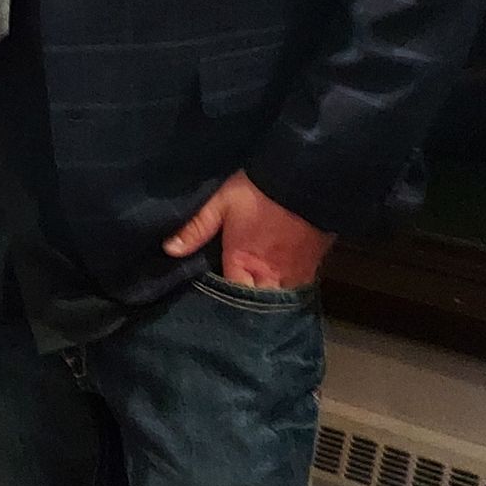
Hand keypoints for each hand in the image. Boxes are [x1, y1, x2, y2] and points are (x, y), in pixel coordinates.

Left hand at [163, 171, 332, 290]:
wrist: (305, 176)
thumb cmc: (258, 191)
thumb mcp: (221, 202)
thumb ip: (196, 227)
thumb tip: (169, 250)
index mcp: (245, 263)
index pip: (234, 298)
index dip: (225, 303)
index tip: (215, 303)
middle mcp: (272, 275)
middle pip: (260, 305)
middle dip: (250, 309)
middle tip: (237, 307)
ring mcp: (297, 274)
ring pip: (282, 300)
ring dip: (271, 301)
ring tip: (259, 299)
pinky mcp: (316, 266)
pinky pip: (300, 288)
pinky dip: (290, 289)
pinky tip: (282, 284)